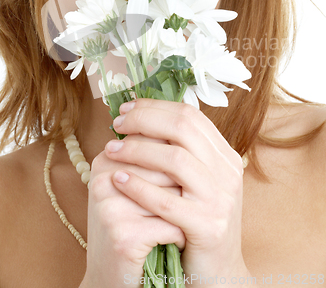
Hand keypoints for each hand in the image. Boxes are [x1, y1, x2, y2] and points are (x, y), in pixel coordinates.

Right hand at [83, 131, 184, 287]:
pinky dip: (180, 235)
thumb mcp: (135, 186)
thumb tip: (188, 122)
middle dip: (183, 184)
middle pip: (166, 163)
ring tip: (178, 217)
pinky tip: (174, 240)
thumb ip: (152, 154)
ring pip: (171, 194)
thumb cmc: (132, 226)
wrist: (113, 278)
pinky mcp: (123, 237)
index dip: (178, 155)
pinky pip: (171, 226)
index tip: (180, 175)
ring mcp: (111, 208)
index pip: (153, 137)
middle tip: (184, 198)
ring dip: (183, 208)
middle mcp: (103, 178)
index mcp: (106, 160)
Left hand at [107, 98, 249, 283]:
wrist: (218, 272)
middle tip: (116, 124)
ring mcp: (220, 198)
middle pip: (182, 127)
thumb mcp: (196, 180)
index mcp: (224, 154)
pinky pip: (165, 200)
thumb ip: (179, 150)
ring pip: (175, 159)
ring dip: (136, 150)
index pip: (189, 114)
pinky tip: (118, 180)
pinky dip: (138, 186)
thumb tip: (140, 117)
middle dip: (143, 120)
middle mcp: (227, 170)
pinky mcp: (207, 226)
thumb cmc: (197, 221)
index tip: (126, 108)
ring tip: (111, 151)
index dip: (155, 107)